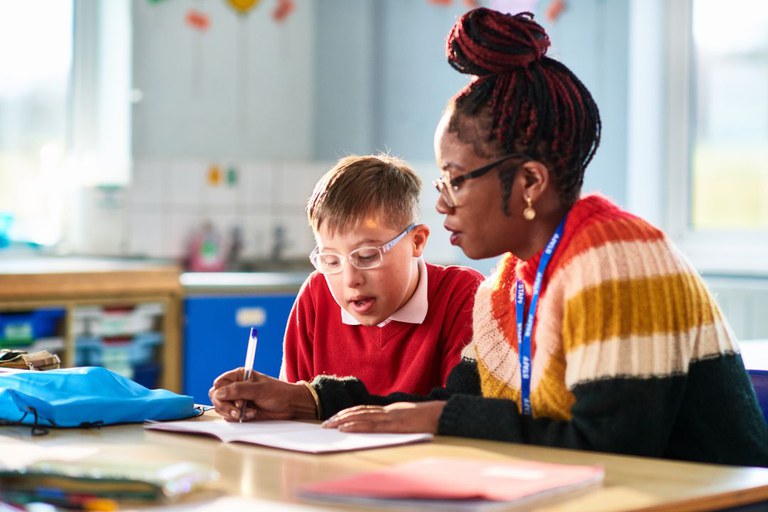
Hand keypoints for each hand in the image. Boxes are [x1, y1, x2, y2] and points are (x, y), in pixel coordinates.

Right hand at [208, 369, 316, 421]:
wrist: (290, 405)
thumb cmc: (278, 392)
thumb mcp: (258, 389)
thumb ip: (238, 390)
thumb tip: (218, 393)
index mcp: (238, 376)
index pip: (219, 384)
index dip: (221, 392)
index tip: (233, 398)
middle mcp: (235, 388)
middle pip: (217, 398)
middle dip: (225, 406)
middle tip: (238, 410)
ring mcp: (237, 400)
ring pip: (222, 409)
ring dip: (233, 413)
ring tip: (248, 412)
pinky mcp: (241, 411)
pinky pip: (230, 417)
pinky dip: (239, 418)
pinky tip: (252, 414)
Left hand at [322, 401, 445, 433]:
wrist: (444, 414)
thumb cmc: (430, 419)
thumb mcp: (411, 418)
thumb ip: (398, 421)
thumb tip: (388, 426)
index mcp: (391, 410)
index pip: (365, 410)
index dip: (350, 413)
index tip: (336, 418)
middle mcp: (388, 411)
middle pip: (359, 412)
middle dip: (341, 417)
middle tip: (326, 423)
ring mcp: (390, 417)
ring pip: (362, 417)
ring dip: (344, 421)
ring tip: (330, 426)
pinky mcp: (394, 424)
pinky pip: (371, 425)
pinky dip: (356, 426)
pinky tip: (345, 428)